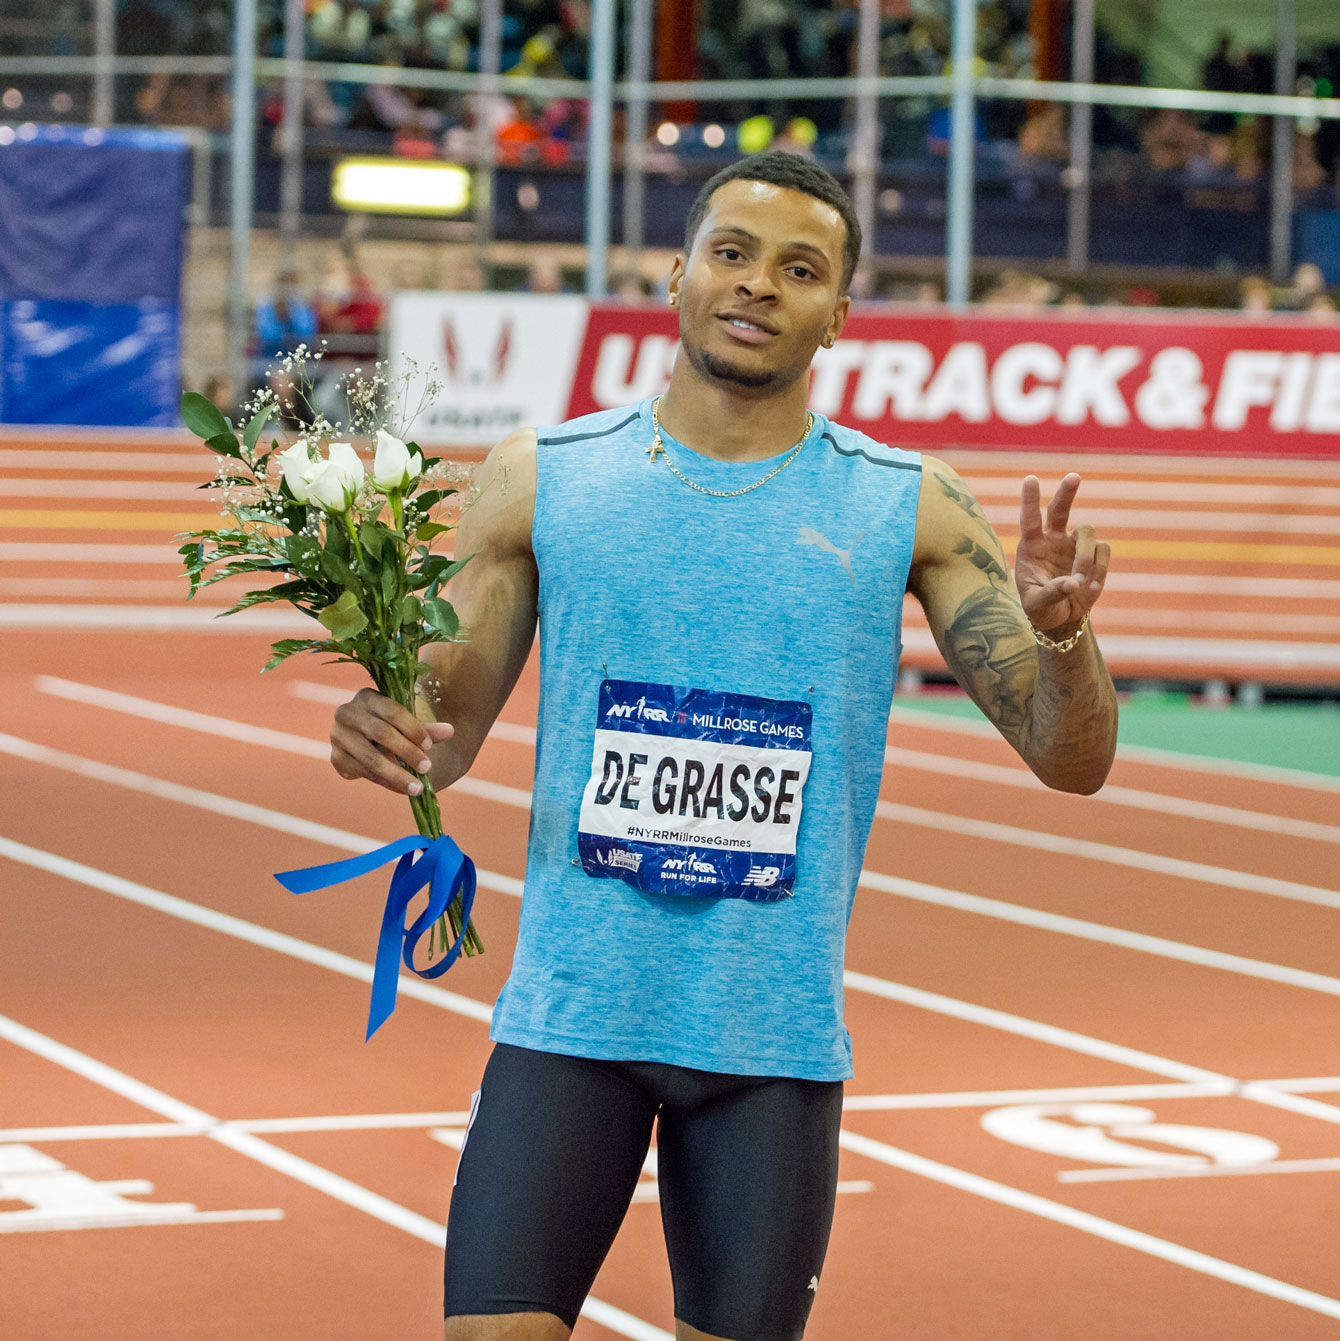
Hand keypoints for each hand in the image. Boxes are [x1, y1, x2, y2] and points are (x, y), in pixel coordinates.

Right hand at [330, 688, 453, 795]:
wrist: (366, 740)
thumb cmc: (390, 727)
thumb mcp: (407, 725)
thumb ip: (426, 729)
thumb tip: (450, 731)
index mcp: (367, 697)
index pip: (391, 711)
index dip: (413, 728)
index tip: (431, 745)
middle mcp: (347, 713)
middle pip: (381, 733)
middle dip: (407, 752)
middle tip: (427, 767)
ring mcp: (338, 736)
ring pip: (371, 758)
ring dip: (397, 775)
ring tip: (418, 788)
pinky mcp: (336, 758)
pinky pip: (364, 773)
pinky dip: (386, 782)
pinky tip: (403, 788)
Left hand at [1014, 474, 1109, 633]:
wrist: (1061, 616)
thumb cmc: (1040, 608)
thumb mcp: (1037, 606)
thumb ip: (1051, 594)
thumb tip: (1072, 583)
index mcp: (1032, 547)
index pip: (1029, 519)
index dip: (1030, 500)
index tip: (1030, 479)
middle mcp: (1053, 540)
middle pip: (1060, 509)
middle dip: (1067, 493)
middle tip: (1074, 477)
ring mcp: (1074, 544)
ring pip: (1087, 534)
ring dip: (1085, 558)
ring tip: (1079, 583)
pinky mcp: (1095, 553)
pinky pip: (1103, 551)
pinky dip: (1100, 569)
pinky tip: (1091, 588)